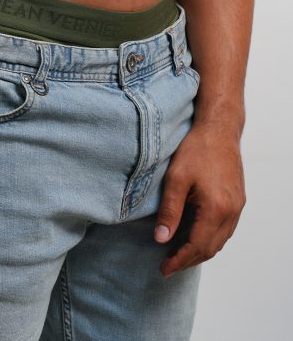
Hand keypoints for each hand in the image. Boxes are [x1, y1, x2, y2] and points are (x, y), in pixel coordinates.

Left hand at [153, 123, 245, 276]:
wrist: (219, 129)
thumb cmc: (196, 149)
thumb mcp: (175, 179)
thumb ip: (169, 211)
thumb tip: (161, 239)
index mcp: (216, 208)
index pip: (197, 246)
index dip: (179, 261)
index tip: (164, 269)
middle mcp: (232, 211)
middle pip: (211, 248)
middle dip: (189, 260)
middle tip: (168, 265)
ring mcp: (238, 206)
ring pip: (220, 240)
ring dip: (201, 251)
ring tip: (179, 254)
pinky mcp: (238, 200)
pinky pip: (226, 229)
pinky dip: (210, 238)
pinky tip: (195, 235)